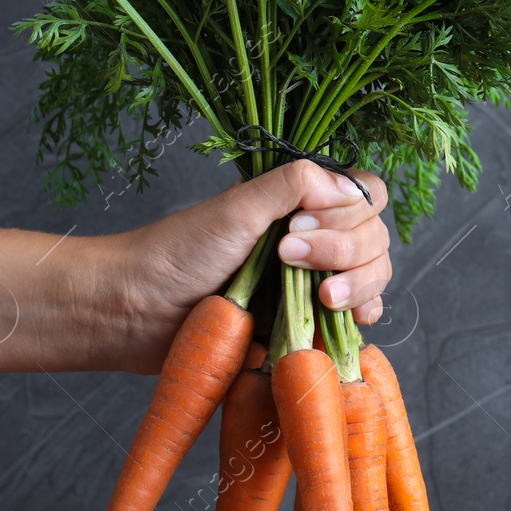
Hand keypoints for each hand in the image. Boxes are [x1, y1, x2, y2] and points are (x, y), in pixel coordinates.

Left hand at [0, 161, 392, 373]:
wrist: (135, 313)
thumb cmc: (176, 253)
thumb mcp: (237, 207)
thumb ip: (294, 185)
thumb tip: (348, 188)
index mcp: (301, 204)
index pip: (365, 196)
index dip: (351, 212)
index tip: (304, 226)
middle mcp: (314, 239)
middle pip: (375, 238)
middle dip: (346, 250)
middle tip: (291, 259)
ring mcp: (312, 284)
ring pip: (374, 277)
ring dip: (358, 284)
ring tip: (320, 298)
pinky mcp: (305, 325)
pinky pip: (356, 322)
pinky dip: (360, 317)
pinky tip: (343, 319)